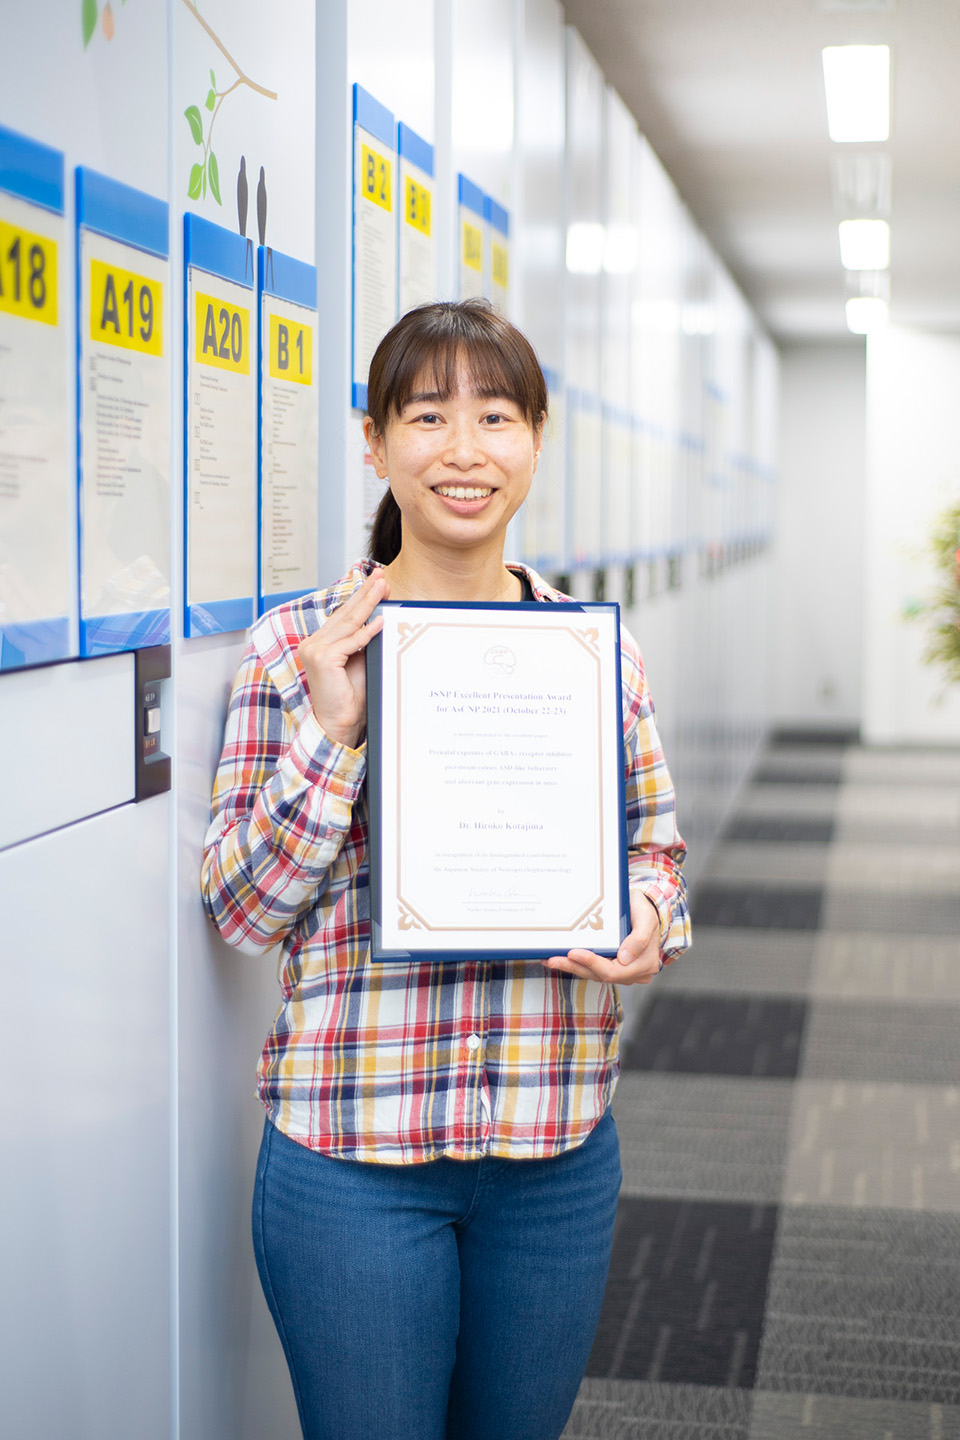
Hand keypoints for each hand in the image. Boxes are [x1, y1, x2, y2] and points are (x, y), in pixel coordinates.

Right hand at [297, 570, 387, 747]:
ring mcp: (315, 650)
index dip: (361, 598)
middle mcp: (313, 643)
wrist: (340, 723)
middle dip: (366, 593)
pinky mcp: (322, 659)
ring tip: (383, 587)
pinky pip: (351, 642)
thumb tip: (381, 616)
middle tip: (382, 575)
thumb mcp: (361, 661)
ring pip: (348, 623)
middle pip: (346, 614)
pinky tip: (381, 620)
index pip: (344, 616)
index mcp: (320, 642)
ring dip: (368, 604)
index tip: (378, 582)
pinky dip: (367, 632)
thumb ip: (364, 640)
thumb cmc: (351, 697)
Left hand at [544, 889, 661, 985]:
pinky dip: (576, 964)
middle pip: (600, 975)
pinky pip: (592, 969)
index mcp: (644, 964)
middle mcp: (633, 973)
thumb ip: (639, 939)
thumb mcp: (646, 919)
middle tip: (553, 959)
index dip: (592, 964)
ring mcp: (622, 972)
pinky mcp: (611, 967)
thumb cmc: (645, 912)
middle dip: (575, 967)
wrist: (645, 910)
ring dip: (571, 967)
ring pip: (593, 974)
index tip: (573, 953)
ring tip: (551, 959)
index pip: (614, 971)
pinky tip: (560, 958)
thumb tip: (624, 958)